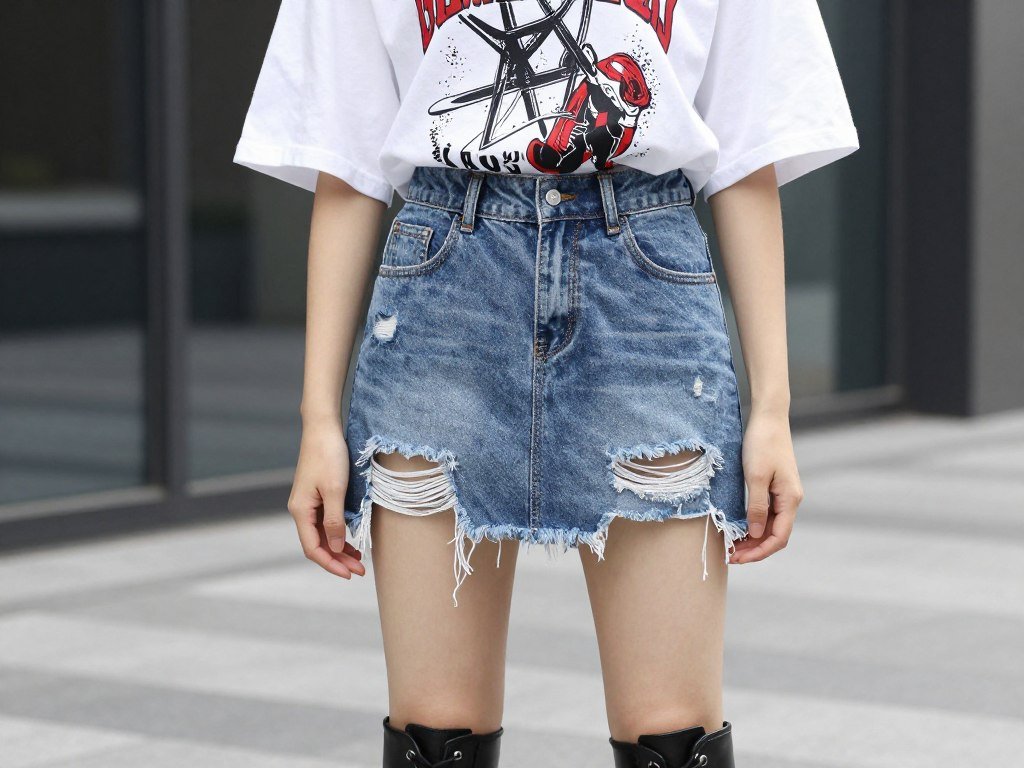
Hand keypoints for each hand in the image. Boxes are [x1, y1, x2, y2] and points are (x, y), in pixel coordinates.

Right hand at [287, 416, 365, 578]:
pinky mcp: (317, 495)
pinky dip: (339, 534)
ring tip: (358, 561)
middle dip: (337, 560)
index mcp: (300, 510)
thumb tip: (337, 549)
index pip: (312, 548)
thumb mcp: (335, 490)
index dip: (330, 564)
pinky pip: (326, 522)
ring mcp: (309, 503)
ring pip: (323, 535)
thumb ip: (335, 521)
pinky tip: (351, 540)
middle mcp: (301, 509)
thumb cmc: (328, 455)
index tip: (349, 574)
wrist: (323, 428)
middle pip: (318, 544)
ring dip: (339, 549)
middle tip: (360, 571)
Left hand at [730, 409, 803, 563]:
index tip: (739, 558)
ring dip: (753, 538)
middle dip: (754, 549)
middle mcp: (790, 499)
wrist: (769, 418)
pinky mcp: (775, 487)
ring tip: (732, 547)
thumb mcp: (755, 476)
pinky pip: (766, 513)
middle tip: (731, 556)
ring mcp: (783, 493)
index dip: (760, 552)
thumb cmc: (762, 444)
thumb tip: (755, 534)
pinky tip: (739, 528)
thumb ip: (756, 507)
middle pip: (775, 534)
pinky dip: (753, 524)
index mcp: (790, 499)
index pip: (779, 537)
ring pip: (770, 525)